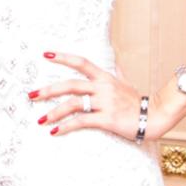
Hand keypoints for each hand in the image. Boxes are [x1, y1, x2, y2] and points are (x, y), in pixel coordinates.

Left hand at [31, 52, 177, 141]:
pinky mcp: (107, 119)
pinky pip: (82, 121)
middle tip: (31, 95)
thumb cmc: (137, 102)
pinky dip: (66, 126)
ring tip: (40, 120)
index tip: (45, 54)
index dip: (63, 57)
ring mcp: (105, 103)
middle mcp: (103, 87)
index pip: (81, 62)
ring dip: (54, 112)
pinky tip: (55, 131)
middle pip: (70, 84)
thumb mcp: (126, 84)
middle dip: (49, 90)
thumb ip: (118, 73)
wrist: (154, 117)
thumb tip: (116, 63)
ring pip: (74, 104)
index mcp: (104, 77)